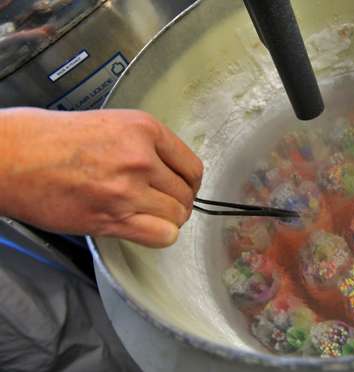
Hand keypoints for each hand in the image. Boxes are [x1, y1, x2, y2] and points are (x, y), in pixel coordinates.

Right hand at [0, 108, 202, 247]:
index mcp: (143, 129)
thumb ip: (141, 144)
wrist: (10, 157)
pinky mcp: (111, 219)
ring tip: (151, 216)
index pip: (191, 166)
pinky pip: (161, 236)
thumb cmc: (47, 137)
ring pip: (177, 216)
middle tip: (164, 204)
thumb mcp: (108, 123)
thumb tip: (164, 167)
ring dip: (168, 220)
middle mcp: (141, 158)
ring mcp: (127, 190)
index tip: (183, 188)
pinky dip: (159, 236)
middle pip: (186, 193)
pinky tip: (145, 229)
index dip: (189, 182)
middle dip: (178, 202)